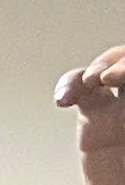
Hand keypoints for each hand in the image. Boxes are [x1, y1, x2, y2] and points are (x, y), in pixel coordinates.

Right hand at [66, 43, 124, 184]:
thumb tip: (120, 120)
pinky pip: (82, 93)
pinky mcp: (95, 121)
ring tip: (93, 81)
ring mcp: (122, 110)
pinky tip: (65, 97)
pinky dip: (71, 86)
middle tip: (113, 78)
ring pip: (112, 67)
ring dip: (102, 66)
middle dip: (124, 63)